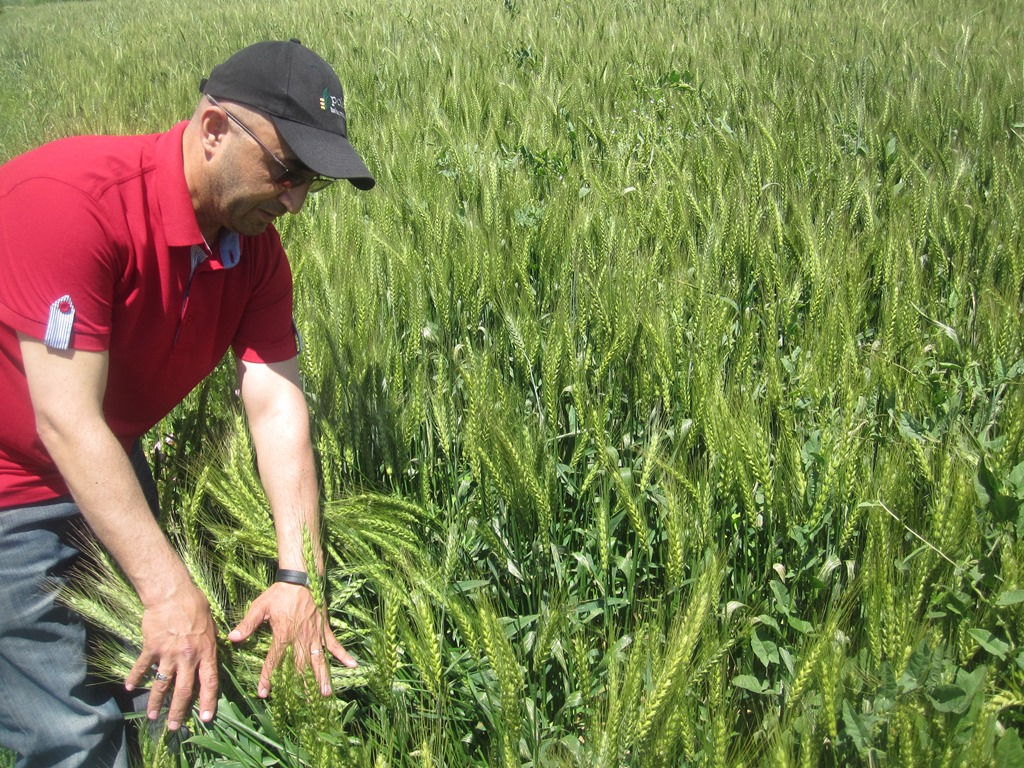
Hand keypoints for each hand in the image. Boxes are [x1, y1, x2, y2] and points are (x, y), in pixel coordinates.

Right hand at [124, 582, 218, 729]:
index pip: (209, 682)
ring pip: (162, 685)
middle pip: (183, 691)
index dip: (208, 701)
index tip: (206, 717)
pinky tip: (129, 687)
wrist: (172, 593)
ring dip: (156, 703)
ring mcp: (168, 653)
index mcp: (205, 652)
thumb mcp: (211, 625)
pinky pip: (142, 667)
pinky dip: (135, 677)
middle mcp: (188, 657)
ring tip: (152, 717)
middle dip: (179, 711)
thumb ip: (210, 644)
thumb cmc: (195, 605)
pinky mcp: (151, 647)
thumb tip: (212, 656)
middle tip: (175, 727)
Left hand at [228, 582, 356, 697]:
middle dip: (301, 686)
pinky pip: (335, 644)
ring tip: (325, 694)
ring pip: (318, 660)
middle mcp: (300, 639)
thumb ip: (247, 623)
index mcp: (283, 635)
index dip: (267, 677)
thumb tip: (232, 637)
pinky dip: (343, 655)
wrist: (301, 578)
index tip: (263, 693)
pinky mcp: (324, 629)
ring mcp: (315, 635)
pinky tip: (353, 666)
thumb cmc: (279, 593)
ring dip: (322, 677)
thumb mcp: (260, 606)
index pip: (274, 661)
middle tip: (304, 705)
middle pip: (300, 667)